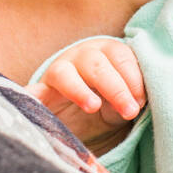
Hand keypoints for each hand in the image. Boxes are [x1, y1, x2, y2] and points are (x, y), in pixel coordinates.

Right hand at [28, 39, 146, 153]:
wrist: (83, 119)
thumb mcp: (126, 99)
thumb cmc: (111, 103)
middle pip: (96, 63)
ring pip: (64, 73)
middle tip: (130, 111)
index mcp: (106, 52)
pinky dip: (31, 97)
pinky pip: (34, 94)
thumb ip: (134, 97)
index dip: (133, 77)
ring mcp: (58, 73)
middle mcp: (80, 57)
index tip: (141, 101)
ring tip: (93, 106)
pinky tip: (31, 102)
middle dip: (116, 87)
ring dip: (79, 90)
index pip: (120, 56)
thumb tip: (139, 104)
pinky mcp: (41, 93)